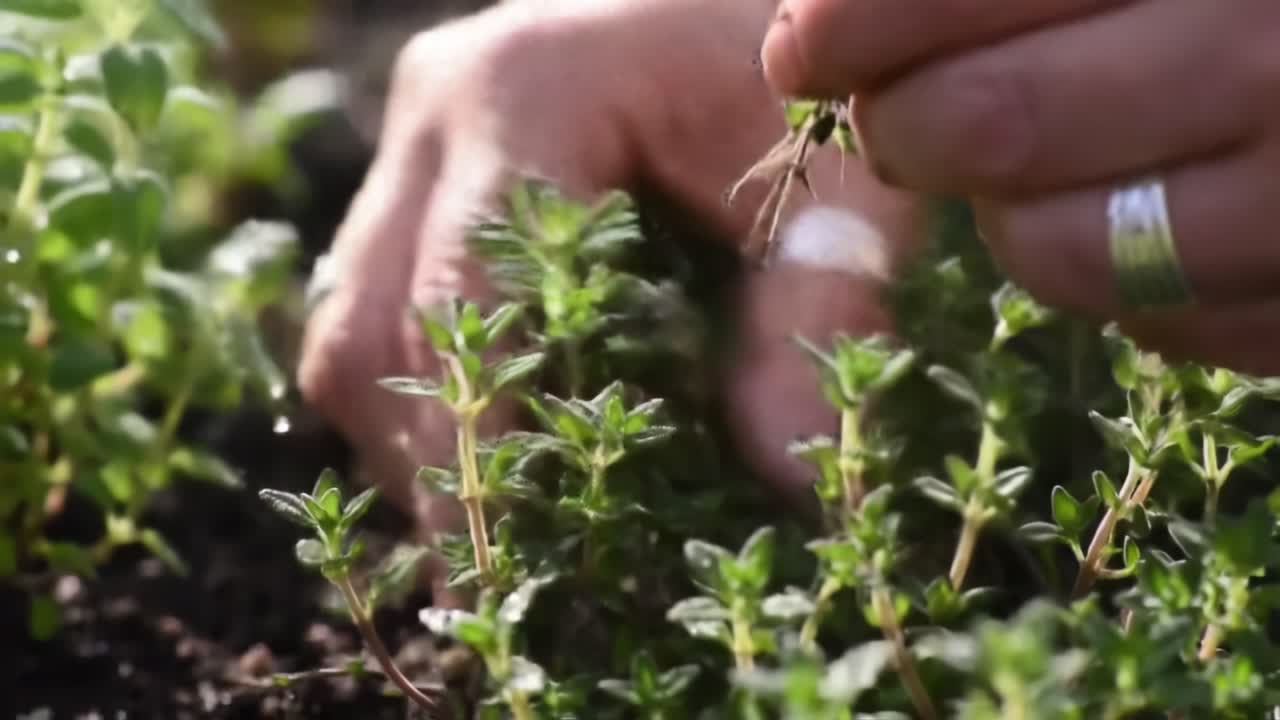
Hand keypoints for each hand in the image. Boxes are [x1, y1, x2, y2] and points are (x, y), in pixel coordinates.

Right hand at [298, 0, 922, 600]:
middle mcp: (438, 107)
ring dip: (406, 434)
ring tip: (483, 527)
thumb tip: (790, 474)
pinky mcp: (423, 170)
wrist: (747, 1)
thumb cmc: (811, 76)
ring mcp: (417, 137)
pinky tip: (481, 450)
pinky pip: (368, 302)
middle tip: (489, 572)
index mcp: (528, 86)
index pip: (463, 293)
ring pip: (348, 319)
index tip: (502, 557)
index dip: (474, 439)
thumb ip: (820, 310)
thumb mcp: (843, 176)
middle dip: (428, 458)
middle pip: (373, 320)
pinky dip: (413, 392)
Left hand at [761, 0, 1279, 374]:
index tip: (803, 46)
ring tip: (1027, 166)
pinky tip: (1142, 214)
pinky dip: (1114, 280)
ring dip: (1003, 214)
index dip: (858, 22)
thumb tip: (834, 18)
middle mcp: (1276, 62)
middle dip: (903, 125)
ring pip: (1053, 252)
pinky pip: (1161, 324)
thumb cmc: (1250, 5)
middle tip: (894, 112)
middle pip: (987, 125)